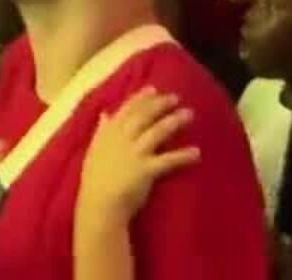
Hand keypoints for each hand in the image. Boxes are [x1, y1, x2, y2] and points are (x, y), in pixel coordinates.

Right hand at [76, 88, 198, 230]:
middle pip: (144, 116)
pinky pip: (168, 160)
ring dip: (174, 121)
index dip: (141, 98)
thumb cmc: (94, 179)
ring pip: (157, 132)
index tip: (153, 89)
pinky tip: (196, 152)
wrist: (98, 203)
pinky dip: (183, 155)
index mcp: (108, 133)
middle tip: (176, 97)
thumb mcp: (94, 150)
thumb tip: (105, 113)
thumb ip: (101, 130)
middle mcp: (122, 139)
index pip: (126, 110)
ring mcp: (134, 153)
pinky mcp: (146, 170)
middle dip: (160, 104)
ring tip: (189, 114)